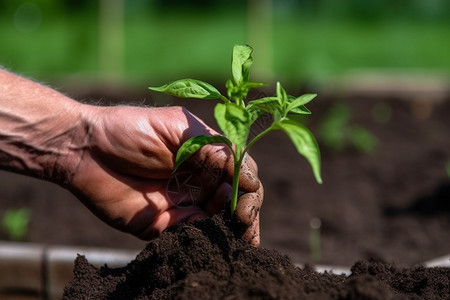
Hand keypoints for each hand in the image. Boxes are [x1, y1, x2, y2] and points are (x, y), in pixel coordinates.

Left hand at [67, 105, 262, 244]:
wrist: (84, 149)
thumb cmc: (129, 129)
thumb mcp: (176, 127)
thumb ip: (211, 146)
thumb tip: (242, 173)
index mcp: (205, 155)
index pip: (240, 171)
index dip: (249, 182)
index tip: (247, 189)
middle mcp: (198, 180)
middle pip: (234, 198)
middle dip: (247, 209)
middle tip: (244, 218)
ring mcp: (181, 202)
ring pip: (218, 219)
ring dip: (231, 225)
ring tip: (238, 228)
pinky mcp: (162, 223)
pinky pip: (190, 232)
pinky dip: (203, 232)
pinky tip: (207, 226)